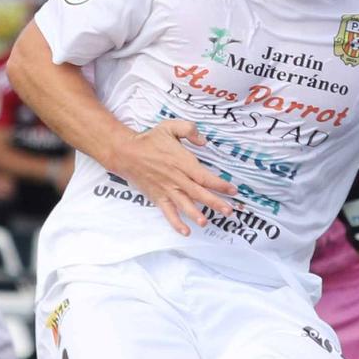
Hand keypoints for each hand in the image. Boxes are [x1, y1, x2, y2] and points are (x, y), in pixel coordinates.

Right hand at [107, 119, 236, 235]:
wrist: (126, 153)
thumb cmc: (150, 140)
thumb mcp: (170, 126)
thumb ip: (189, 130)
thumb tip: (204, 141)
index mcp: (182, 162)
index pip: (204, 176)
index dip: (219, 184)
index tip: (233, 190)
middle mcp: (176, 178)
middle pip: (198, 193)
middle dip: (215, 203)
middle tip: (229, 211)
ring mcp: (166, 190)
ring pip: (184, 204)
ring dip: (195, 214)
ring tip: (206, 223)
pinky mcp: (157, 197)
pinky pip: (168, 212)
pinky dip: (176, 223)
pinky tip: (185, 232)